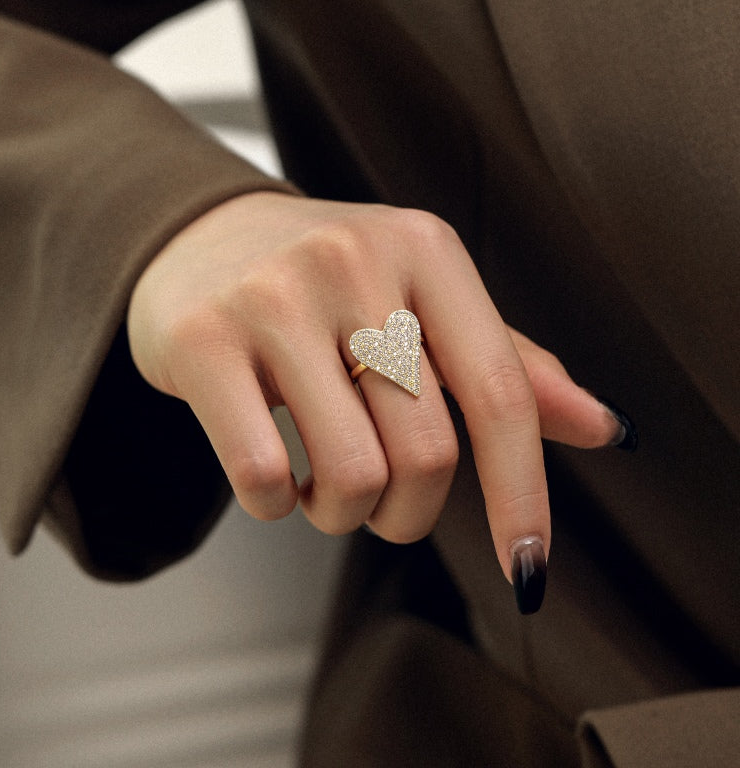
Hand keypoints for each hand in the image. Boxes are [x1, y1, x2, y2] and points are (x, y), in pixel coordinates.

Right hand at [127, 192, 622, 601]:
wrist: (197, 234)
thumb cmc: (326, 280)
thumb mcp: (420, 296)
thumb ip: (505, 362)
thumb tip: (605, 430)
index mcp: (424, 249)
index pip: (501, 392)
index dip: (522, 494)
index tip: (525, 567)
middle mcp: (352, 259)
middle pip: (426, 451)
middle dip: (408, 512)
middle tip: (381, 504)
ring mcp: (272, 297)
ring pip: (350, 472)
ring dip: (342, 514)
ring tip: (322, 489)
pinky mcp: (201, 339)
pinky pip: (261, 473)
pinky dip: (275, 505)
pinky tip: (271, 478)